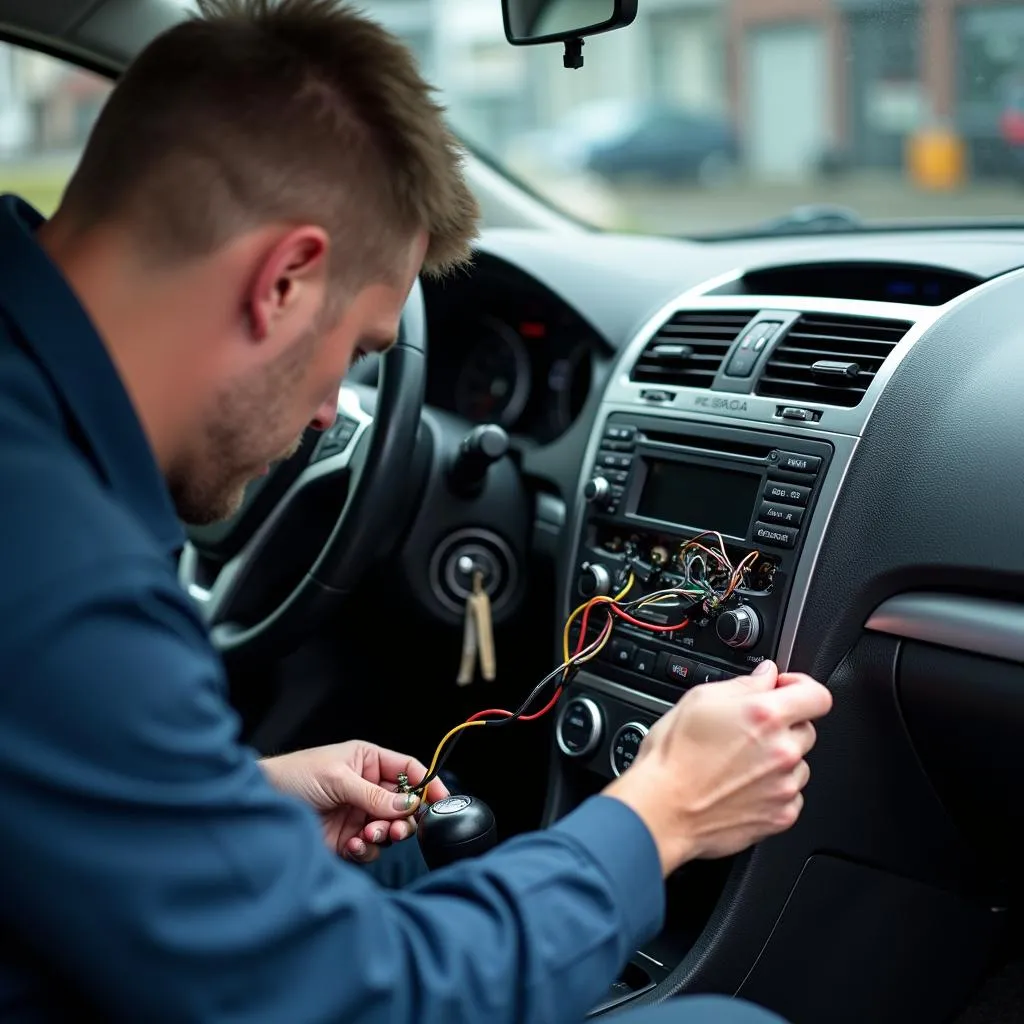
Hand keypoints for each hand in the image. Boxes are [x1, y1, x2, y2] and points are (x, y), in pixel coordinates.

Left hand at [260, 741, 449, 863]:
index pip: (410, 770)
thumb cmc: (294, 776)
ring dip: (385, 834)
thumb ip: (373, 794)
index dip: (429, 783)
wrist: (261, 804)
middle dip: (405, 818)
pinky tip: (354, 845)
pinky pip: (371, 848)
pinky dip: (368, 849)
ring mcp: (358, 814)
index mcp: (369, 762)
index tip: (443, 800)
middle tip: (398, 827)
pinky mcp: (347, 839)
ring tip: (368, 834)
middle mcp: (368, 788)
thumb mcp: (337, 778)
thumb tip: (407, 806)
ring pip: (390, 829)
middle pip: (405, 805)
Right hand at [604, 660, 831, 874]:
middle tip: (748, 731)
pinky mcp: (781, 815)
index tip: (785, 692)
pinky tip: (742, 786)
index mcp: (765, 716)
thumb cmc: (673, 757)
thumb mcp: (699, 700)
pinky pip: (790, 795)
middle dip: (783, 726)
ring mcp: (784, 786)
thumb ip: (744, 684)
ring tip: (740, 763)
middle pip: (806, 729)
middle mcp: (782, 751)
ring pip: (798, 764)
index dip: (802, 688)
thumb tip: (766, 676)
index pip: (817, 695)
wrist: (662, 810)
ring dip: (778, 759)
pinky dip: (772, 789)